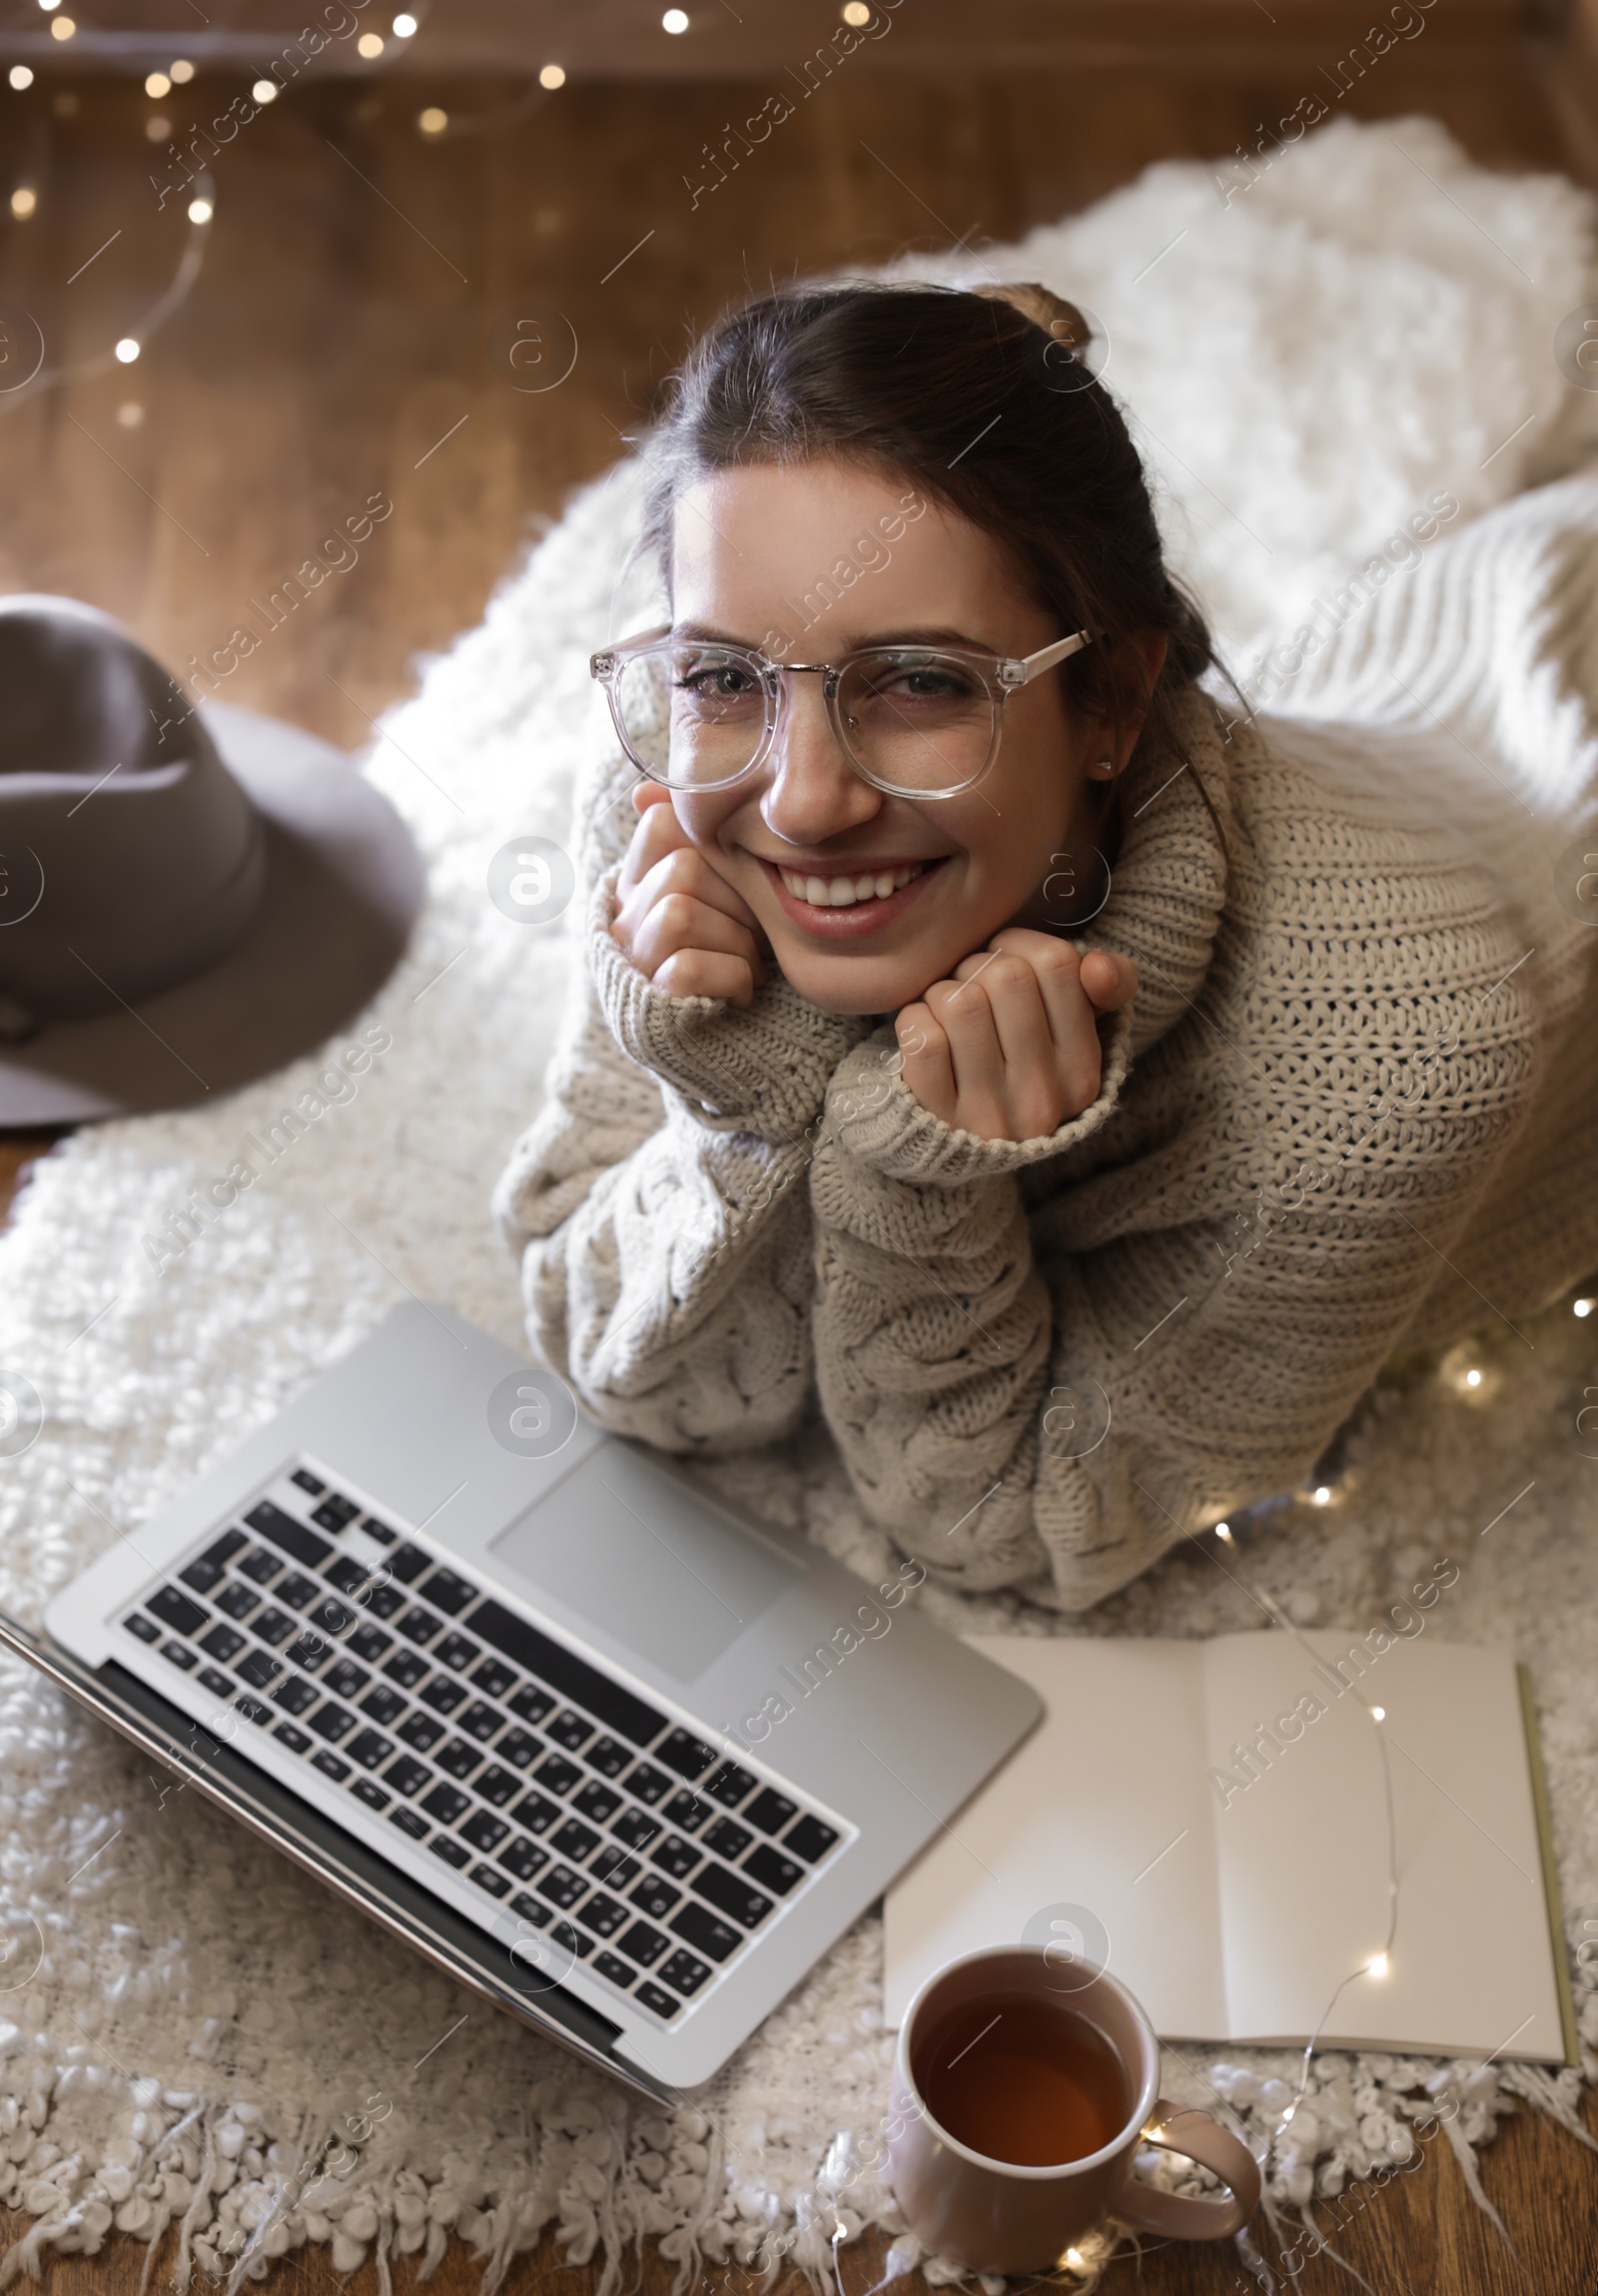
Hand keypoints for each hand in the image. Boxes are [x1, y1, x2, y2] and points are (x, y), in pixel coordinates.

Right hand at [610, 784, 768, 1007]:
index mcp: (640, 882)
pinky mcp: (650, 1001)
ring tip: (750, 965)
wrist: (729, 1047)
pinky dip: (732, 978)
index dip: (708, 842)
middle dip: (737, 902)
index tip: (736, 883)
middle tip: (756, 934)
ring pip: (678, 912)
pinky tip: (741, 994)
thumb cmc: (729, 959)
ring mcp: (632, 959)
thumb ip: (697, 849)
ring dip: (737, 941)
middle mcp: (624, 917)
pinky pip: (686, 965)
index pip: (662, 825)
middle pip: (681, 869)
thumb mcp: (720, 900)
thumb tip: (645, 792)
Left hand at [895, 928, 1135, 1141]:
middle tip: (970, 986)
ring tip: (947, 1010)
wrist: (960, 1143)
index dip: (1020, 945)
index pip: (1056, 964)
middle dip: (978, 967)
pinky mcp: (937, 1117)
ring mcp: (989, 1113)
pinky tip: (926, 1030)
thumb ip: (1107, 987)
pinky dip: (916, 1019)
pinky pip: (924, 1038)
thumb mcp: (1074, 1030)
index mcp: (1082, 1070)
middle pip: (1006, 977)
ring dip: (943, 992)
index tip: (1006, 960)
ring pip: (961, 1002)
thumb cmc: (1021, 1065)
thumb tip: (1097, 966)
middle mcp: (1042, 1099)